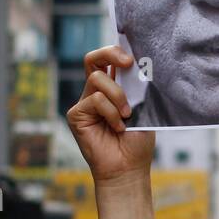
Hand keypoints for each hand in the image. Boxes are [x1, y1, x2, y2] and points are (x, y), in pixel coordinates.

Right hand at [66, 45, 154, 183]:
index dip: (116, 50)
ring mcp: (84, 103)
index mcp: (113, 88)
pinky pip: (95, 100)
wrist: (128, 168)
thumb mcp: (143, 110)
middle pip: (92, 59)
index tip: (133, 55)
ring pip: (97, 79)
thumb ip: (137, 88)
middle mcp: (96, 93)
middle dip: (110, 54)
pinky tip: (118, 127)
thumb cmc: (137, 142)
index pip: (108, 60)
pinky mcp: (76, 115)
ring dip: (118, 96)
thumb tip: (136, 64)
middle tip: (128, 63)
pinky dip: (111, 112)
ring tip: (127, 116)